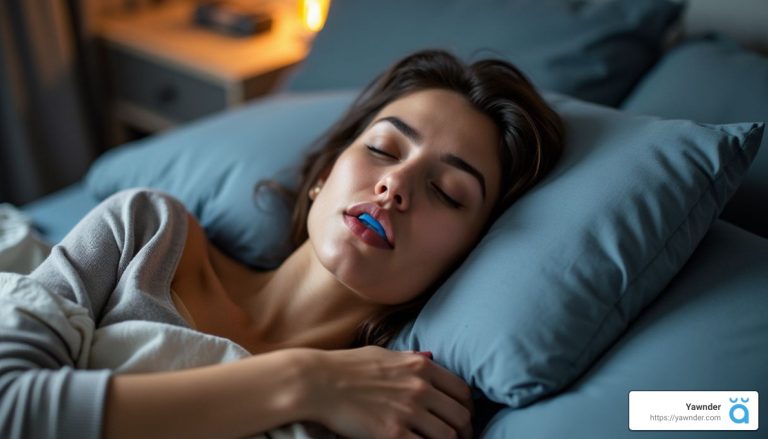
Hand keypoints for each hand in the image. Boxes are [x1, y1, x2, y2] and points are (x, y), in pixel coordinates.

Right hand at [300, 346, 473, 438]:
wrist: (318, 382)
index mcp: (420, 367)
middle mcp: (419, 388)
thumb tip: (430, 357)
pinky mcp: (393, 434)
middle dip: (464, 430)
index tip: (462, 418)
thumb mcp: (384, 353)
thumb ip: (410, 357)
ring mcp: (407, 412)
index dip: (467, 408)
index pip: (462, 391)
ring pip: (448, 436)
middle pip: (461, 416)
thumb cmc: (346, 366)